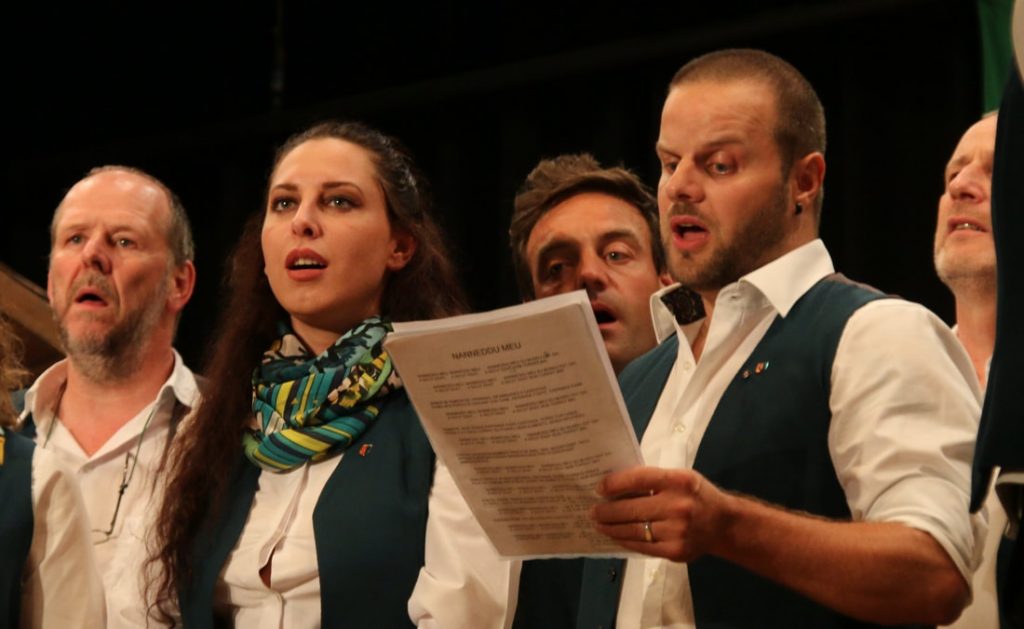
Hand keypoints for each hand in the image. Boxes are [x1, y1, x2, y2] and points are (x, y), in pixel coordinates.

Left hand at [589, 466, 732, 561]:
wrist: (723, 524)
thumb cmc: (695, 495)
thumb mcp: (679, 478)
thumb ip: (652, 480)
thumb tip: (614, 486)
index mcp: (678, 481)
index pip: (638, 479)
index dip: (614, 484)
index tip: (599, 488)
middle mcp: (678, 506)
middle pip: (631, 509)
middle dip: (607, 511)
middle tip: (592, 511)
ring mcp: (677, 531)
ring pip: (634, 530)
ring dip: (612, 528)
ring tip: (600, 525)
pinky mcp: (675, 551)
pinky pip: (643, 547)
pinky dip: (626, 541)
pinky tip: (616, 536)